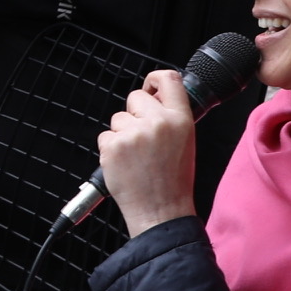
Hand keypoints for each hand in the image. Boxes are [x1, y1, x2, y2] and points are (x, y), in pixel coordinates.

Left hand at [94, 69, 197, 231]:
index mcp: (180, 120)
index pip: (169, 80)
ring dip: (122, 134)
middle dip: (134, 113)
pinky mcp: (113, 146)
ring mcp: (133, 133)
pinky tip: (125, 164)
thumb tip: (153, 97)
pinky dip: (110, 149)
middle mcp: (157, 122)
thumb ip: (171, 117)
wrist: (161, 211)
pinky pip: (105, 136)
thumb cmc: (173, 180)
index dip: (154, 79)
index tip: (149, 87)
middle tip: (143, 139)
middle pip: (135, 97)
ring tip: (137, 157)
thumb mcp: (186, 142)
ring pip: (118, 119)